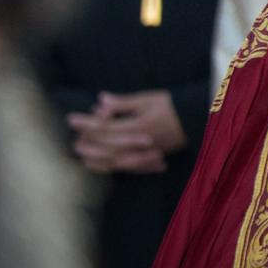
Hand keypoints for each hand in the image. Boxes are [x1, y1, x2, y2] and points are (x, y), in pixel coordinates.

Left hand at [66, 89, 184, 172]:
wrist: (197, 120)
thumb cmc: (172, 106)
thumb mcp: (148, 99)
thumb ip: (123, 103)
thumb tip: (100, 100)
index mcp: (136, 127)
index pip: (105, 127)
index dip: (86, 124)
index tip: (71, 119)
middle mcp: (137, 144)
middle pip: (105, 148)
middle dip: (88, 144)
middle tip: (73, 140)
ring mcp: (143, 154)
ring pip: (114, 162)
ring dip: (96, 159)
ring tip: (82, 156)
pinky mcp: (148, 159)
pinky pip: (126, 168)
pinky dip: (112, 167)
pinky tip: (102, 165)